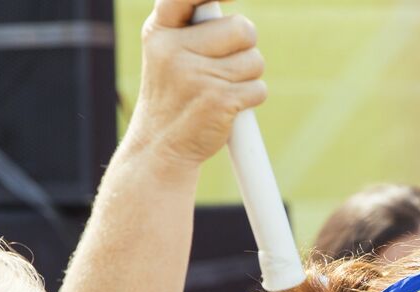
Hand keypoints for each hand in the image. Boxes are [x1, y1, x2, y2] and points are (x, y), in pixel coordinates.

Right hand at [125, 0, 267, 176]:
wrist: (160, 148)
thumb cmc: (172, 96)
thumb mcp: (167, 53)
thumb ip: (192, 26)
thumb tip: (235, 15)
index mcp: (160, 31)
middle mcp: (173, 50)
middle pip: (242, 28)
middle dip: (246, 46)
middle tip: (227, 66)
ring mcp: (195, 75)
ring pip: (255, 60)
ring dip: (249, 76)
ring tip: (222, 89)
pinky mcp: (218, 100)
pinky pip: (259, 88)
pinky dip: (252, 99)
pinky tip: (228, 108)